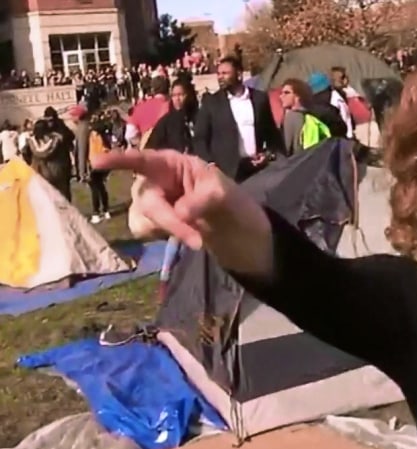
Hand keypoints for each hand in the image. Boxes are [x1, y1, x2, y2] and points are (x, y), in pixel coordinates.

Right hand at [93, 149, 271, 274]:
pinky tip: (184, 234)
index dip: (119, 160)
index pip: (142, 160)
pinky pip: (144, 231)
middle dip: (169, 222)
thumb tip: (179, 212)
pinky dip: (163, 236)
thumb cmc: (230, 201)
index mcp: (172, 164)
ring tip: (196, 235)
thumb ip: (203, 199)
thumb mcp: (224, 196)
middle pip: (146, 201)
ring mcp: (152, 202)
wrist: (236, 231)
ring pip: (142, 219)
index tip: (97, 163)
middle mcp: (156, 180)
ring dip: (168, 231)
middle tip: (197, 239)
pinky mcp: (153, 222)